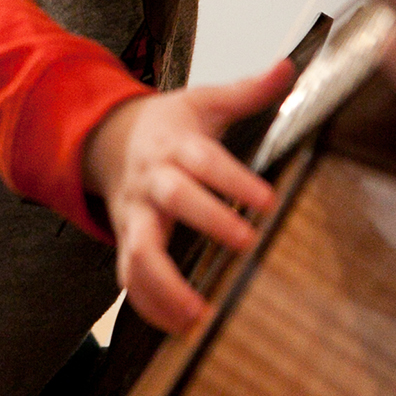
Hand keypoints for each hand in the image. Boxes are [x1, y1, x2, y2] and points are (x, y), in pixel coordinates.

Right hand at [83, 63, 291, 333]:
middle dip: (208, 220)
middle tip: (247, 243)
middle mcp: (152, 180)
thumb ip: (247, 91)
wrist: (108, 138)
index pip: (204, 160)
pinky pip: (130, 280)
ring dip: (165, 284)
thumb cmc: (167, 125)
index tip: (267, 201)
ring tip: (199, 313)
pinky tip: (182, 327)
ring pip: (139, 251)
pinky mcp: (126, 243)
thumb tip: (288, 67)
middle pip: (174, 198)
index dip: (233, 179)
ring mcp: (135, 215)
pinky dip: (151, 307)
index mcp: (174, 144)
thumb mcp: (204, 101)